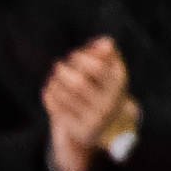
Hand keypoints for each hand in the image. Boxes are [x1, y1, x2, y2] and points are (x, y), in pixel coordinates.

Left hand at [42, 37, 134, 170]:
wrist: (106, 125)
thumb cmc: (104, 88)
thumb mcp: (109, 71)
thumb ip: (106, 54)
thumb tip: (105, 41)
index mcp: (120, 85)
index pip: (97, 68)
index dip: (81, 58)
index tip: (74, 55)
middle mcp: (109, 104)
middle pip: (79, 84)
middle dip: (64, 72)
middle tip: (59, 65)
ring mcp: (94, 119)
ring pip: (66, 97)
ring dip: (56, 83)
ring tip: (55, 76)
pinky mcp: (80, 130)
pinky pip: (58, 110)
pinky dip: (51, 96)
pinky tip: (51, 88)